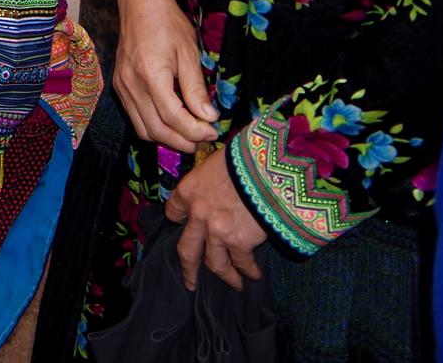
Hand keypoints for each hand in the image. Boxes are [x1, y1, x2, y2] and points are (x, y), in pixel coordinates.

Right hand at [113, 0, 220, 151]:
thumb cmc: (168, 24)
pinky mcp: (119, 86)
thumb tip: (209, 118)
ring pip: (142, 128)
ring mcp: (122, 87)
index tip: (213, 131)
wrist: (140, 5)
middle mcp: (131, 85)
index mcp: (150, 76)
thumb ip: (196, 89)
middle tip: (204, 139)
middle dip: (182, 140)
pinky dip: (153, 127)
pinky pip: (135, 117)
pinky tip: (171, 123)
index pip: (173, 117)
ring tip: (189, 136)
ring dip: (167, 138)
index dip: (195, 130)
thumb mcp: (189, 54)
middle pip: (156, 129)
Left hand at [167, 150, 266, 290]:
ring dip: (224, 276)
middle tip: (191, 283)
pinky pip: (242, 262)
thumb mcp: (217, 161)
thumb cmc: (244, 157)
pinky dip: (248, 271)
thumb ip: (211, 178)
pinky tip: (254, 275)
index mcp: (188, 191)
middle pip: (186, 250)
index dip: (178, 219)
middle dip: (188, 270)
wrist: (268, 167)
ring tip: (233, 284)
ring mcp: (216, 232)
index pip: (173, 211)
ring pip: (214, 264)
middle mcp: (197, 215)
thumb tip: (220, 181)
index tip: (182, 226)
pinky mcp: (239, 242)